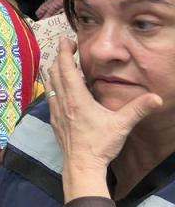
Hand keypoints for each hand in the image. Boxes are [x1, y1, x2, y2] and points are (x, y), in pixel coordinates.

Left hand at [47, 38, 162, 175]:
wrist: (81, 166)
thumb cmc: (99, 145)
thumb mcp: (122, 125)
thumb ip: (138, 109)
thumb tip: (156, 98)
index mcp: (76, 98)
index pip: (66, 69)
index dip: (64, 53)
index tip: (66, 40)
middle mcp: (63, 102)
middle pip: (55, 74)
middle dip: (58, 58)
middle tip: (65, 48)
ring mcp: (56, 112)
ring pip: (50, 85)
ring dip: (53, 72)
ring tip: (59, 64)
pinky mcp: (55, 121)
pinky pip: (50, 98)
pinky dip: (52, 88)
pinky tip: (57, 90)